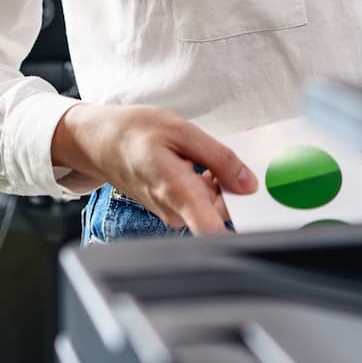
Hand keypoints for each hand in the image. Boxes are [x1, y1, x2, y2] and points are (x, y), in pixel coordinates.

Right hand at [52, 103, 256, 234]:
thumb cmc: (133, 132)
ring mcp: (172, 213)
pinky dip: (206, 181)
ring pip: (212, 203)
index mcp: (176, 190)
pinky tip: (196, 161)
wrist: (100, 142)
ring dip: (219, 181)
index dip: (242, 225)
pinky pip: (200, 200)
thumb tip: (248, 183)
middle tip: (231, 154)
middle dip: (234, 184)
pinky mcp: (171, 210)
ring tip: (203, 153)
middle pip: (222, 210)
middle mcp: (174, 210)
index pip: (212, 231)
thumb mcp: (181, 131)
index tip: (261, 210)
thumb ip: (219, 159)